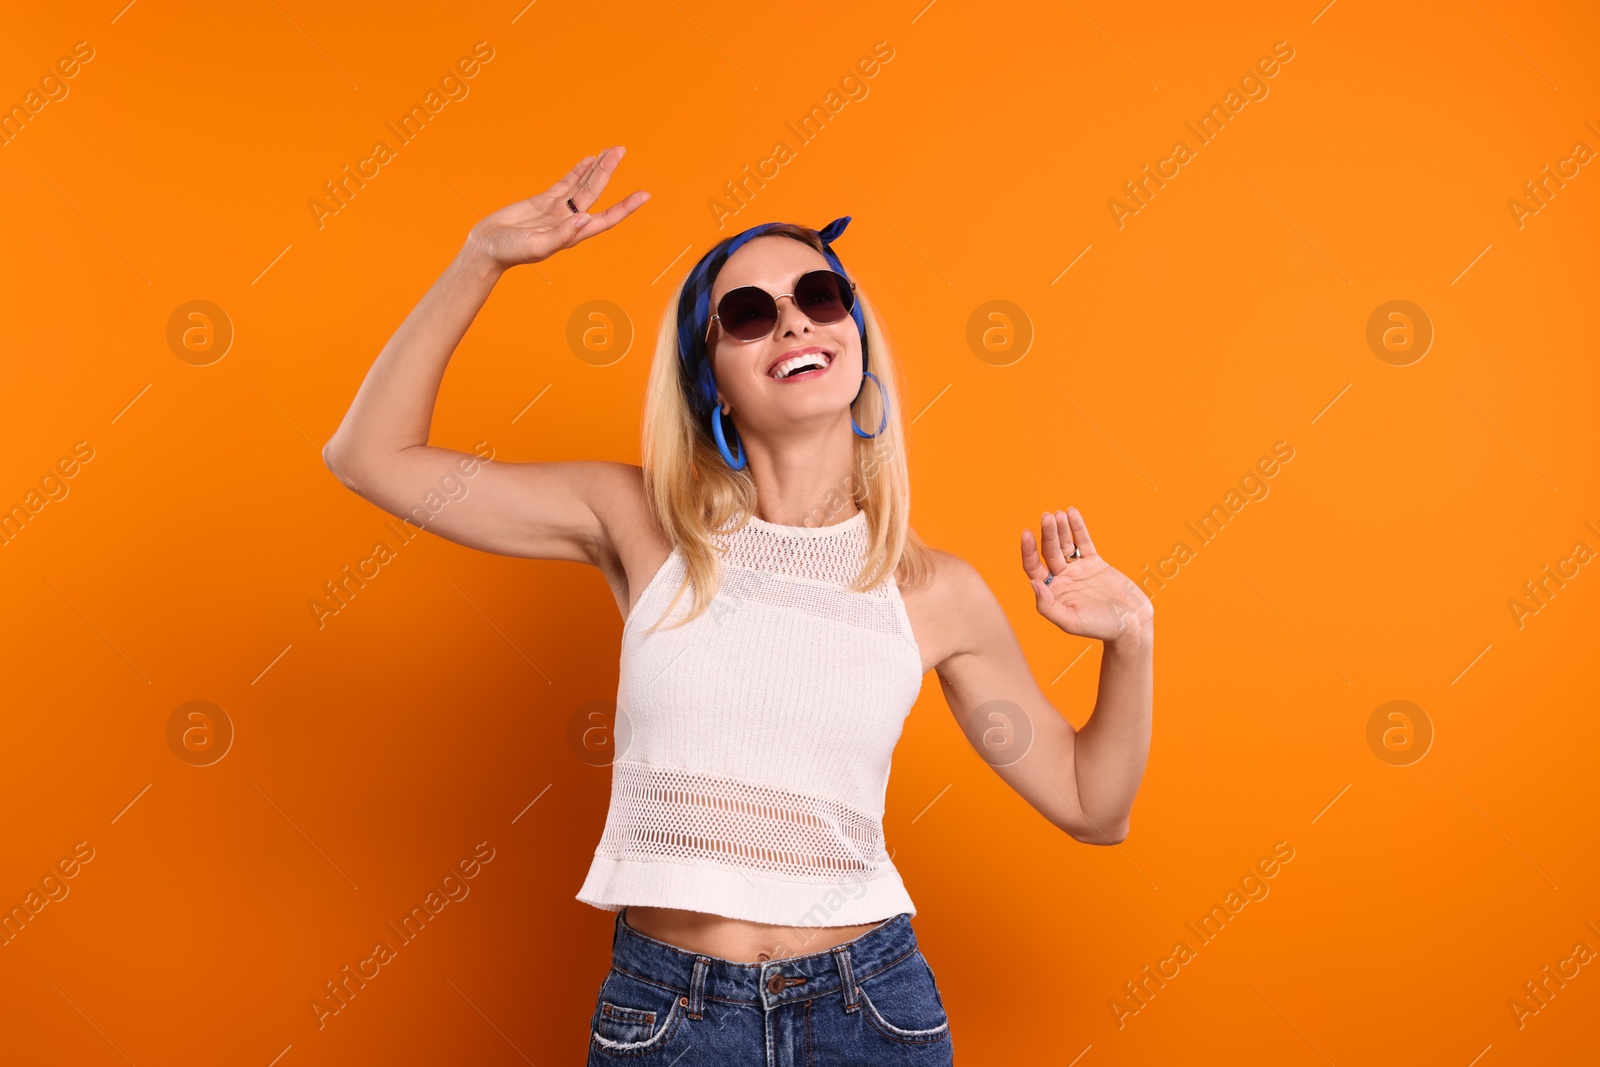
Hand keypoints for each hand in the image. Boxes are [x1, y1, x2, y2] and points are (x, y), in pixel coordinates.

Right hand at [465, 146, 649, 270]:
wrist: (487, 247)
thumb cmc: (510, 252)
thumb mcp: (537, 246)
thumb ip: (561, 235)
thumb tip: (584, 220)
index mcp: (573, 234)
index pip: (606, 218)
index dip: (625, 207)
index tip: (644, 194)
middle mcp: (570, 221)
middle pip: (595, 193)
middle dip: (608, 172)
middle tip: (620, 150)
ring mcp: (557, 210)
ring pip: (582, 185)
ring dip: (596, 169)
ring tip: (610, 151)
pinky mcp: (544, 201)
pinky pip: (566, 184)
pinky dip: (577, 172)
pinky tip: (588, 160)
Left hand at [1020, 507, 1152, 644]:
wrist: (1131, 624)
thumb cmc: (1100, 627)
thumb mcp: (1070, 621)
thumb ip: (1048, 605)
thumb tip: (1033, 583)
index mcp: (1051, 592)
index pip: (1033, 568)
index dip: (1028, 551)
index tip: (1027, 534)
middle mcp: (1062, 579)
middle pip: (1049, 552)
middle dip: (1048, 534)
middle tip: (1047, 516)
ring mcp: (1078, 570)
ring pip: (1065, 544)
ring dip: (1060, 528)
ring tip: (1057, 513)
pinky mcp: (1095, 564)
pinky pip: (1084, 543)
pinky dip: (1078, 528)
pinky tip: (1072, 512)